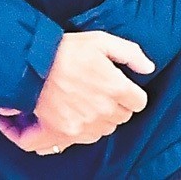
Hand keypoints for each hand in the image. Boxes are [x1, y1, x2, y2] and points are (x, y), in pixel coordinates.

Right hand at [0, 31, 154, 153]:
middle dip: (115, 104)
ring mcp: (84, 125)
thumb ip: (130, 54)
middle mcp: (103, 110)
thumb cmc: (66, 50)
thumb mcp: (101, 41)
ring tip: (83, 102)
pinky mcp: (64, 134)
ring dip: (98, 119)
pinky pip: (82, 140)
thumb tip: (148, 68)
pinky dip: (77, 132)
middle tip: (98, 90)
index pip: (139, 102)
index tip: (120, 86)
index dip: (131, 93)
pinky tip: (69, 119)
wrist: (31, 62)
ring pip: (104, 130)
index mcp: (116, 87)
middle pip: (122, 117)